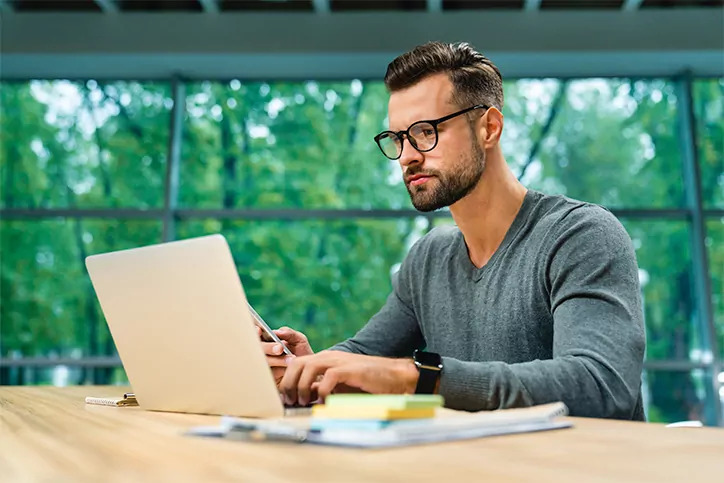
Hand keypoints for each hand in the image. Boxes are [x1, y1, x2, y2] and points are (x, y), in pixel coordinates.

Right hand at [256, 326, 313, 384]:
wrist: (310, 372)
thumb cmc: (302, 353)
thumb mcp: (299, 340)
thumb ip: (289, 333)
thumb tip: (277, 332)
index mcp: (267, 341)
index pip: (256, 335)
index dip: (254, 332)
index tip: (259, 330)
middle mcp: (263, 353)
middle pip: (258, 349)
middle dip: (268, 348)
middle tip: (280, 348)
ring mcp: (264, 366)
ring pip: (263, 363)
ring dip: (276, 361)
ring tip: (291, 360)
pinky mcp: (268, 379)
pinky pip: (269, 375)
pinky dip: (279, 372)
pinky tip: (288, 370)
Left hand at [279, 351, 418, 405]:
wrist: (394, 376)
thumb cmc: (367, 382)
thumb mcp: (340, 384)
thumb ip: (323, 386)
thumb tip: (306, 394)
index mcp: (326, 359)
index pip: (297, 363)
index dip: (287, 379)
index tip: (285, 397)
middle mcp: (330, 356)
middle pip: (298, 363)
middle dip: (289, 383)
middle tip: (290, 400)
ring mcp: (339, 361)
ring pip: (309, 368)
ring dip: (302, 386)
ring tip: (304, 401)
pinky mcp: (349, 369)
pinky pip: (328, 378)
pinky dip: (322, 392)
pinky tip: (324, 402)